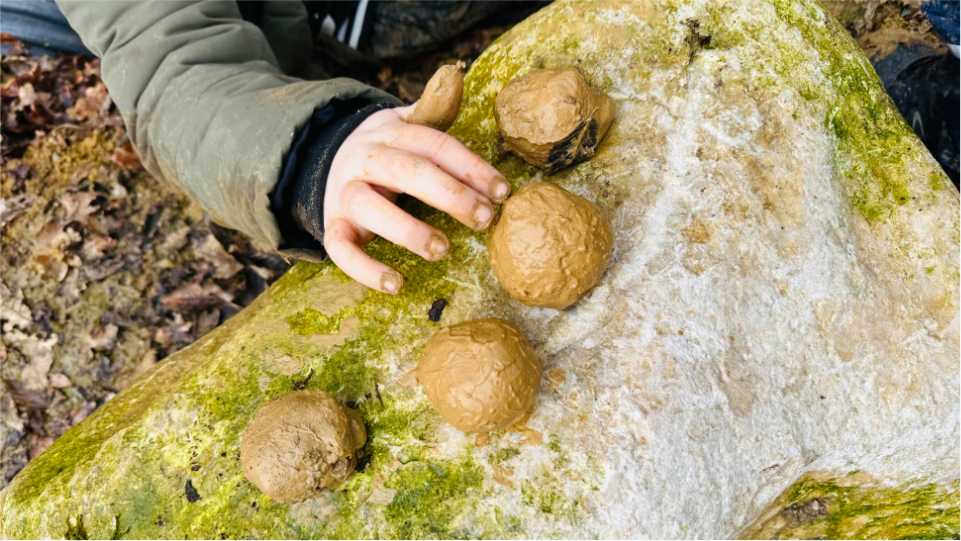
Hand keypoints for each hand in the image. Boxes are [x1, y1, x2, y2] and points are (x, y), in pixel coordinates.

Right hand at [323, 104, 510, 293]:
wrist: (325, 162)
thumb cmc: (385, 150)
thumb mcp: (405, 124)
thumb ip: (434, 108)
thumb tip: (456, 72)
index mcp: (390, 132)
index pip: (433, 144)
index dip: (469, 166)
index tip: (502, 191)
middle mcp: (364, 159)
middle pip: (406, 171)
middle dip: (449, 195)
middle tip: (484, 219)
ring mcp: (344, 194)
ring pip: (369, 209)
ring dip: (407, 230)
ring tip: (441, 249)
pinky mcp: (331, 226)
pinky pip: (340, 250)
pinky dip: (365, 270)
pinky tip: (396, 284)